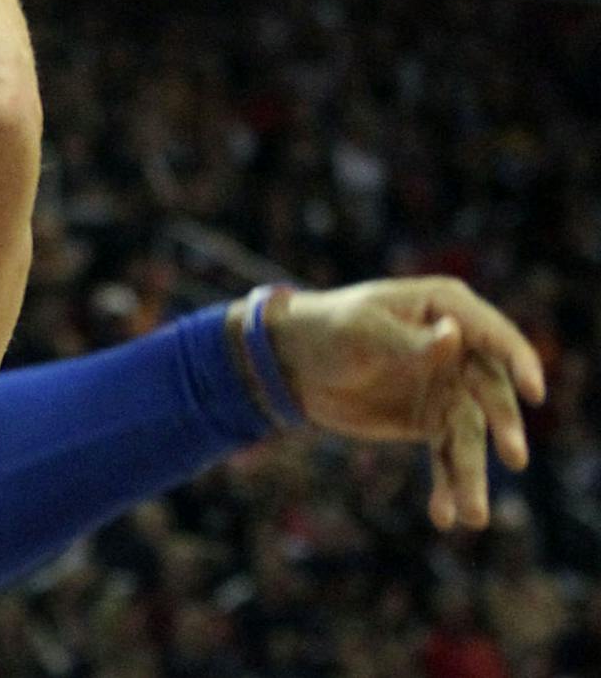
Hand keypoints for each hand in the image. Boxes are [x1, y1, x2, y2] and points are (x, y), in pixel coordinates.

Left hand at [264, 278, 546, 530]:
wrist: (292, 361)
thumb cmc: (327, 327)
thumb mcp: (361, 328)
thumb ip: (408, 339)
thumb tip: (454, 335)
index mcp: (448, 310)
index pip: (494, 337)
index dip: (519, 362)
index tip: (534, 392)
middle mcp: (460, 351)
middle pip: (490, 392)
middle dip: (503, 425)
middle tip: (514, 458)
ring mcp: (449, 390)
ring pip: (471, 436)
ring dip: (473, 475)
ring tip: (472, 516)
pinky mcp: (430, 423)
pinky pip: (447, 457)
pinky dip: (448, 486)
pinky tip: (445, 516)